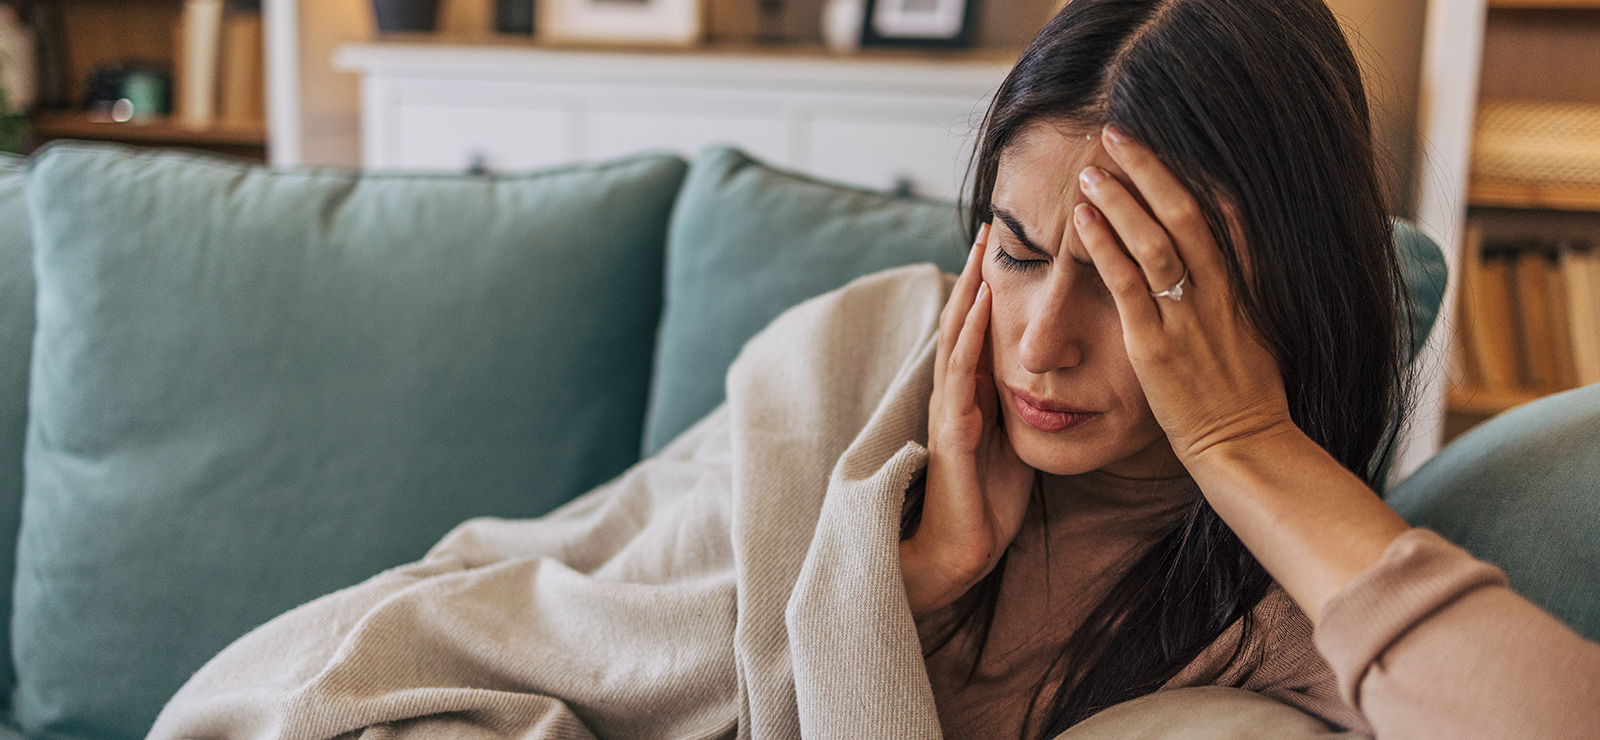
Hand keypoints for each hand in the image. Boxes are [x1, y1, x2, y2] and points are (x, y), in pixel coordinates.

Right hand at [901, 225, 1034, 617]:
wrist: (961, 551)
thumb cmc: (988, 501)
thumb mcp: (1013, 443)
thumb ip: (1022, 407)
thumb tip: (1052, 381)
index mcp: (971, 394)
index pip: (981, 328)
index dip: (991, 286)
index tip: (1009, 244)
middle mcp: (954, 392)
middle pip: (964, 319)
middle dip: (976, 271)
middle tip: (991, 222)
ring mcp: (949, 408)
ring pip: (958, 334)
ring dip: (970, 287)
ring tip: (985, 246)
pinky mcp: (953, 431)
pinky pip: (961, 372)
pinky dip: (972, 333)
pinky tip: (983, 302)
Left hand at [1071, 125, 1294, 465]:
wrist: (1247, 448)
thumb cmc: (1246, 399)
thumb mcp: (1256, 335)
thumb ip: (1237, 296)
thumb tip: (1228, 266)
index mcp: (1243, 289)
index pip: (1225, 215)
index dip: (1195, 174)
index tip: (1169, 143)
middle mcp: (1218, 295)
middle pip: (1185, 214)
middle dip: (1150, 170)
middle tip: (1117, 135)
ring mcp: (1186, 319)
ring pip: (1154, 242)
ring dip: (1120, 200)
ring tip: (1092, 170)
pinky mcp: (1154, 347)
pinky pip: (1127, 286)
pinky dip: (1104, 247)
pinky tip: (1084, 219)